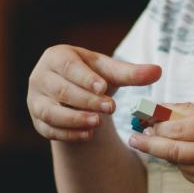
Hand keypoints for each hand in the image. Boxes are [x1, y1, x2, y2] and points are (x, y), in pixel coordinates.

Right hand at [27, 44, 160, 141]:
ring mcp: (35, 100)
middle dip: (86, 100)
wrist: (77, 96)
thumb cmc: (94, 78)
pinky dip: (68, 134)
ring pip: (50, 111)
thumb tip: (158, 71)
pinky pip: (49, 129)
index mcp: (56, 57)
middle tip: (110, 108)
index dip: (85, 77)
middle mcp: (40, 77)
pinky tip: (88, 135)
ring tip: (97, 123)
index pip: (68, 66)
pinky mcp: (37, 121)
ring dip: (74, 119)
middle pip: (61, 90)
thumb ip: (132, 73)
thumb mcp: (112, 73)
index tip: (103, 87)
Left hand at [128, 103, 193, 192]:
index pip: (180, 127)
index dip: (157, 124)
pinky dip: (181, 163)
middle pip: (173, 149)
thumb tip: (159, 108)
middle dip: (150, 142)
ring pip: (178, 163)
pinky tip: (184, 154)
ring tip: (153, 141)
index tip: (142, 118)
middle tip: (135, 137)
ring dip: (164, 152)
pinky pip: (188, 173)